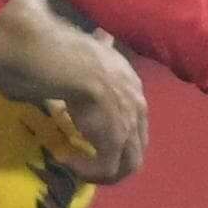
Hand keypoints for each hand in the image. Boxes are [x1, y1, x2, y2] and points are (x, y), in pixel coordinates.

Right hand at [51, 39, 147, 184]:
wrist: (74, 65)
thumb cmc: (78, 54)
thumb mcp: (98, 48)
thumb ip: (103, 46)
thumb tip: (103, 34)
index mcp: (134, 87)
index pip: (137, 119)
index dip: (121, 133)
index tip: (96, 137)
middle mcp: (138, 108)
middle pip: (137, 146)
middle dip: (118, 159)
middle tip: (92, 162)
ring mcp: (129, 127)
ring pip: (128, 164)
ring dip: (105, 172)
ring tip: (82, 168)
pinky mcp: (114, 141)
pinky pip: (107, 168)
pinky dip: (89, 172)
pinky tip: (69, 162)